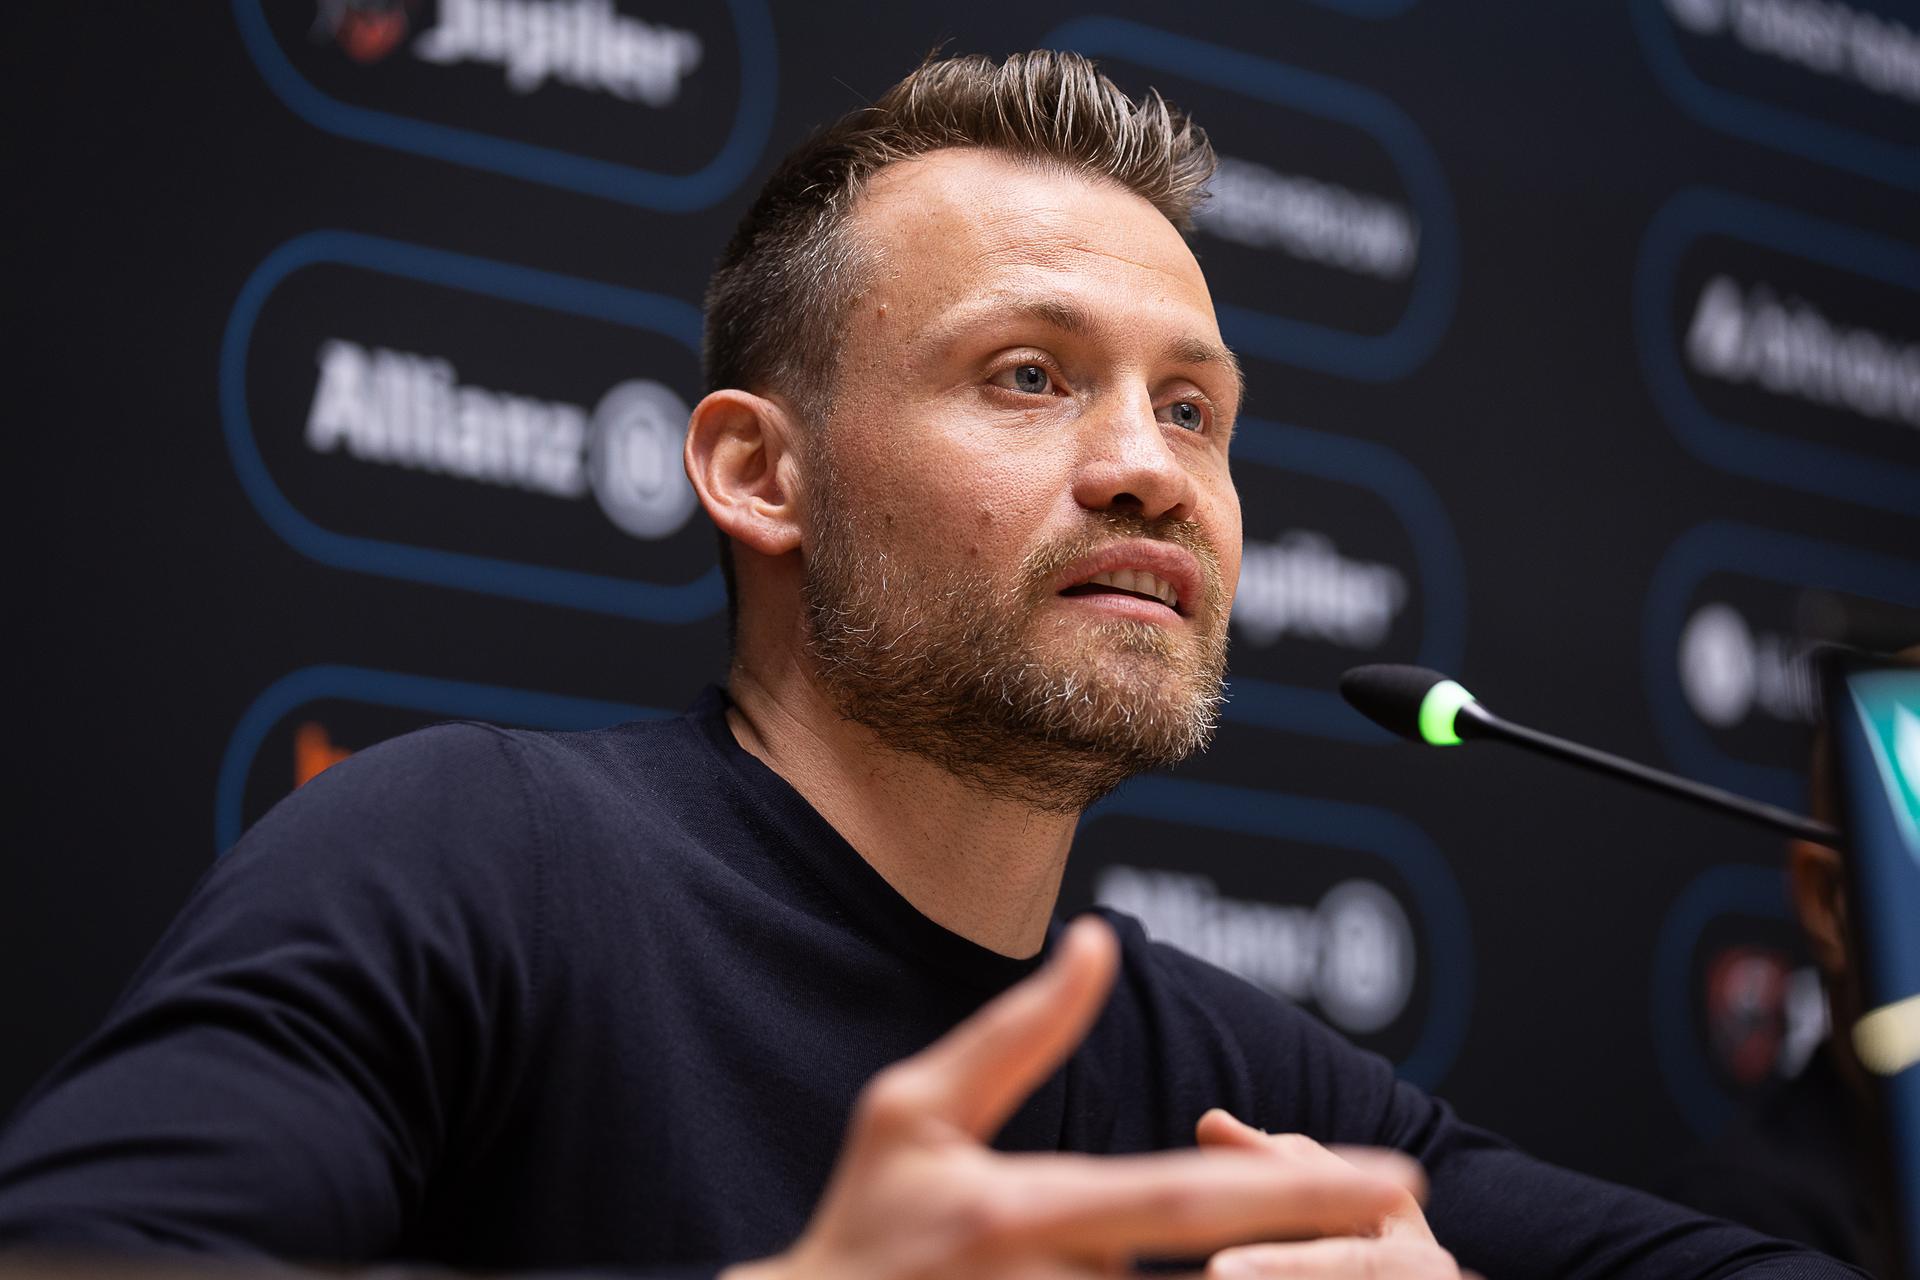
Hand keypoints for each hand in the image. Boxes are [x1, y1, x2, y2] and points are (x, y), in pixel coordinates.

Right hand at [723, 917, 1425, 1278]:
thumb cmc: (867, 1225)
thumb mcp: (914, 1111)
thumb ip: (1017, 1033)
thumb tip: (1096, 940)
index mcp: (1019, 1213)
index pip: (1185, 1198)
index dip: (1301, 1190)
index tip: (1396, 1180)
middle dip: (1292, 1261)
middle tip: (1375, 1224)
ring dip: (1242, 1279)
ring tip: (1228, 1245)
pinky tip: (1220, 1266)